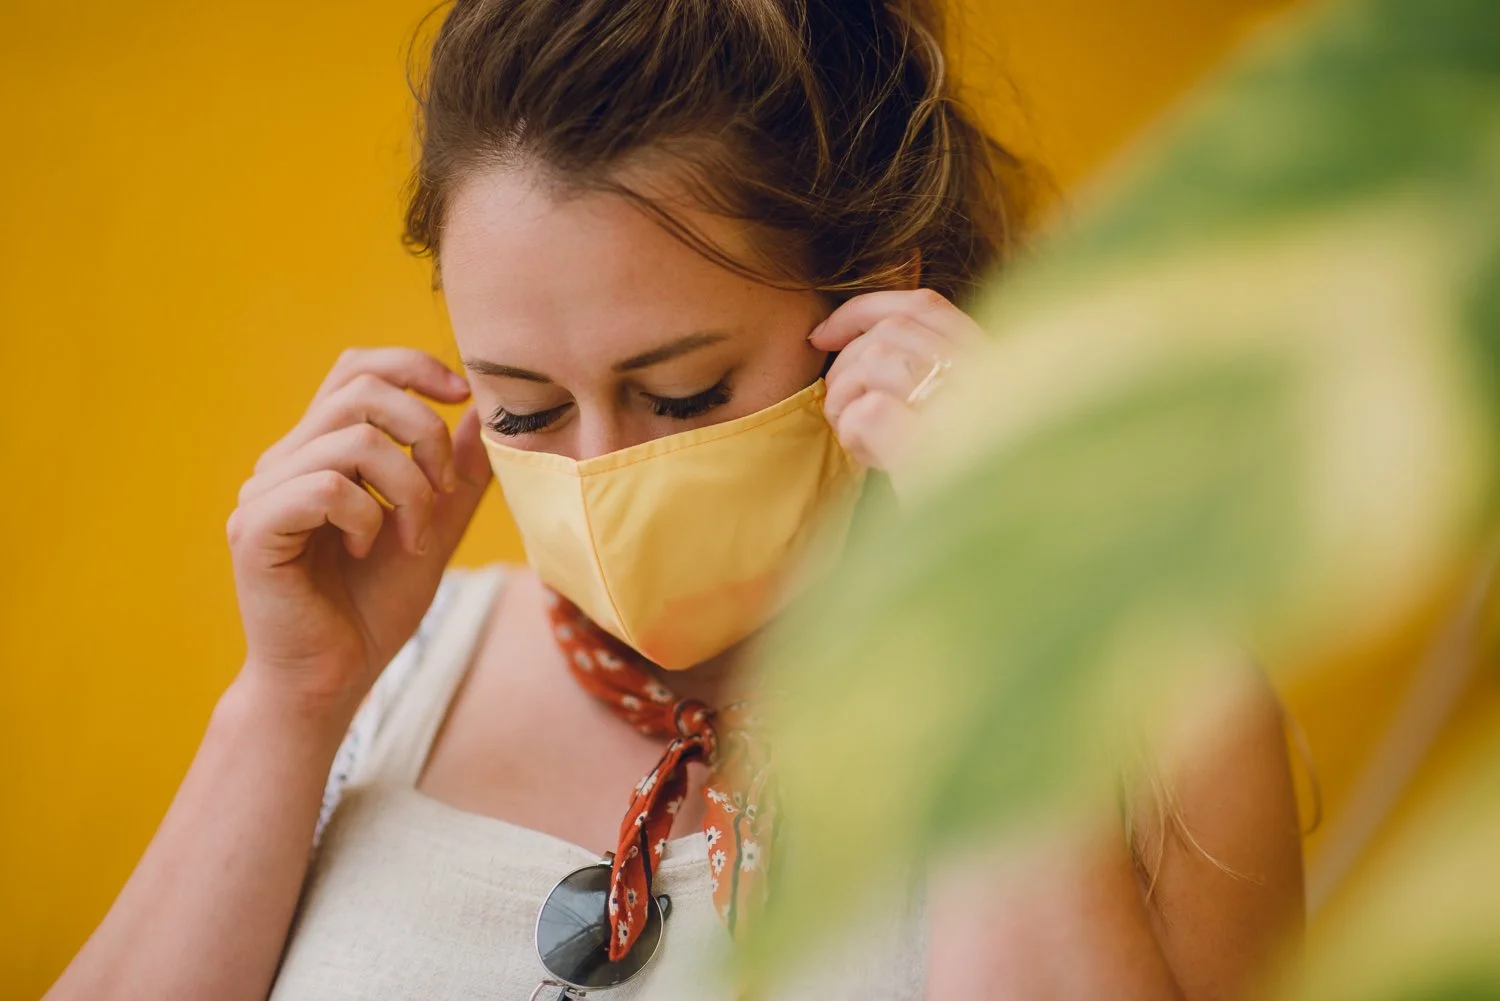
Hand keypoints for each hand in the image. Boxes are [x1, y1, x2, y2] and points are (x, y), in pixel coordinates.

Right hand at [226, 348, 491, 715]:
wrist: (332, 681)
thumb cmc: (373, 610)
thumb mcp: (435, 530)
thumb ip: (457, 473)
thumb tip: (481, 409)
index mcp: (320, 451)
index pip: (357, 370)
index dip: (412, 367)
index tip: (461, 395)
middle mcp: (285, 461)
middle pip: (361, 391)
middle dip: (425, 436)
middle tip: (443, 494)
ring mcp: (264, 492)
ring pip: (354, 440)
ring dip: (407, 489)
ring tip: (410, 538)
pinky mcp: (255, 528)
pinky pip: (326, 486)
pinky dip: (368, 517)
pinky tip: (367, 553)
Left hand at [811, 288, 981, 492]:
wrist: (997, 555)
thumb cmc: (964, 486)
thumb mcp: (948, 418)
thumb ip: (915, 374)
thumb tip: (835, 338)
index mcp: (994, 365)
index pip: (923, 305)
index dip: (862, 311)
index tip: (820, 336)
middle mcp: (988, 379)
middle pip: (889, 335)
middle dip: (846, 367)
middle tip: (841, 412)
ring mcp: (967, 409)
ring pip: (876, 364)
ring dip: (846, 399)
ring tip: (857, 439)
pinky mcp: (937, 447)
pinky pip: (870, 411)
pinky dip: (854, 431)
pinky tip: (870, 457)